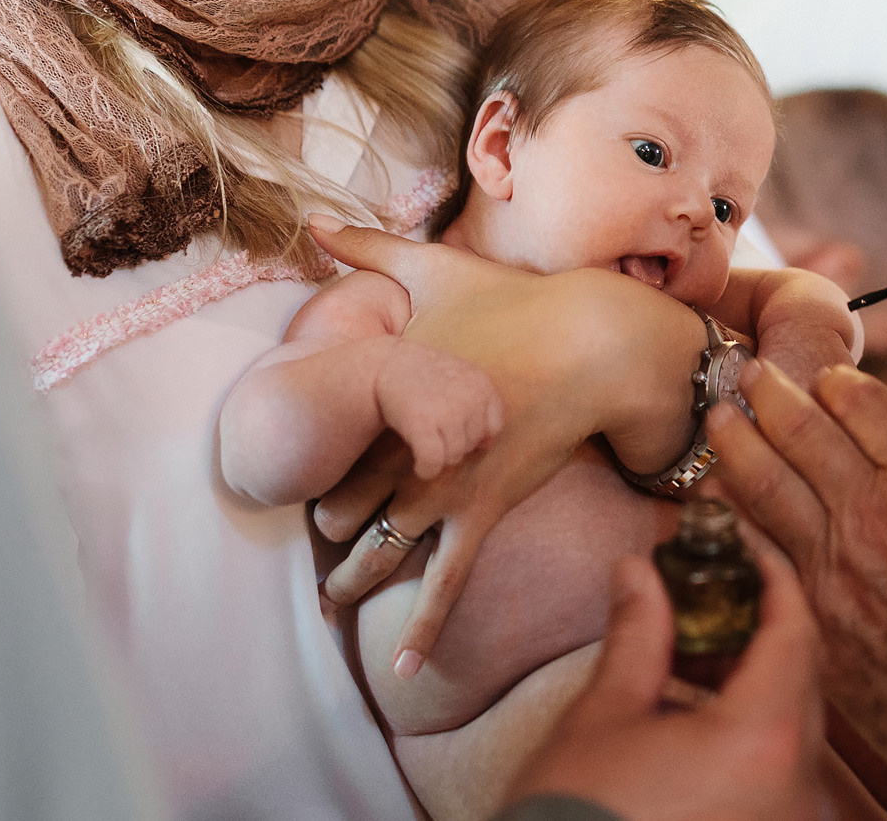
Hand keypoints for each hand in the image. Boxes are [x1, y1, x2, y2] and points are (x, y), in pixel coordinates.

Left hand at [308, 220, 704, 673]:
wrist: (591, 341)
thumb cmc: (512, 300)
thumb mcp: (433, 266)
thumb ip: (368, 248)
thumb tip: (314, 217)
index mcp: (390, 393)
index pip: (330, 446)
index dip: (309, 469)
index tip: (295, 481)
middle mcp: (407, 447)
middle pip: (346, 506)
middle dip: (327, 530)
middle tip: (307, 547)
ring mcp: (445, 487)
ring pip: (382, 552)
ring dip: (353, 582)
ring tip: (332, 603)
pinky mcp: (485, 513)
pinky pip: (447, 582)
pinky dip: (424, 628)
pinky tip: (402, 668)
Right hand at [375, 339, 503, 479]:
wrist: (388, 362)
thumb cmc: (425, 375)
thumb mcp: (460, 378)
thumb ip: (479, 407)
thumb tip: (487, 445)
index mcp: (481, 384)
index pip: (493, 427)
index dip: (473, 433)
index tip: (454, 428)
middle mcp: (469, 397)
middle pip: (472, 444)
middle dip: (454, 443)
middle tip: (434, 429)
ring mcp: (447, 411)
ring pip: (453, 456)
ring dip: (439, 458)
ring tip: (425, 442)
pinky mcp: (422, 423)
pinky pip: (433, 461)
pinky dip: (427, 470)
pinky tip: (420, 466)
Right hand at [502, 548, 823, 820]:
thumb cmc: (579, 815)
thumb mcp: (603, 715)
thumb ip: (639, 635)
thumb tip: (640, 574)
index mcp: (762, 742)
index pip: (795, 634)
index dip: (775, 581)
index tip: (750, 550)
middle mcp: (795, 787)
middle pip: (802, 680)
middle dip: (760, 628)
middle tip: (713, 591)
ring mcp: (788, 820)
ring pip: (794, 728)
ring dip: (754, 680)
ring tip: (696, 651)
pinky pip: (781, 771)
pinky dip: (753, 731)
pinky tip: (701, 715)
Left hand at [708, 361, 886, 774]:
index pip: (867, 408)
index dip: (840, 385)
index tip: (827, 379)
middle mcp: (872, 508)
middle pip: (805, 430)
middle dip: (774, 393)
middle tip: (752, 372)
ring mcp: (832, 561)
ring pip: (768, 482)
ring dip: (739, 441)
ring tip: (719, 417)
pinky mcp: (810, 612)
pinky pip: (759, 550)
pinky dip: (734, 516)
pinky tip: (716, 500)